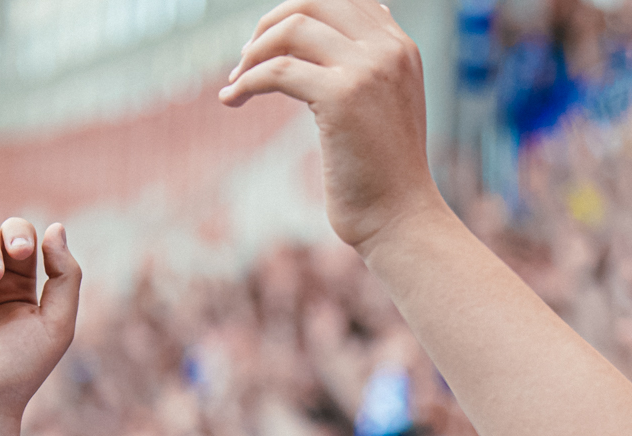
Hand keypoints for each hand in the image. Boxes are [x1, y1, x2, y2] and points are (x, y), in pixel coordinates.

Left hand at [220, 0, 445, 254]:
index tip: (270, 40)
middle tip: (247, 56)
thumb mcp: (382, 106)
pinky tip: (232, 99)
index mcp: (399, 48)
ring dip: (253, 52)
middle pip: (313, 1)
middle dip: (270, 22)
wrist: (400, 218)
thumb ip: (361, 68)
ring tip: (238, 81)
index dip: (296, 11)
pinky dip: (247, 82)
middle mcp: (388, 50)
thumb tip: (316, 45)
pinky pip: (277, 71)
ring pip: (292, 28)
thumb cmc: (384, 173)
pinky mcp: (342, 96)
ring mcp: (368, 70)